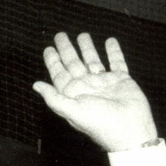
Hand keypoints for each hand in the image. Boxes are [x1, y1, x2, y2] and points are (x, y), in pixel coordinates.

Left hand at [32, 32, 159, 151]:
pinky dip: (114, 52)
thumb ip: (54, 98)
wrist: (130, 130)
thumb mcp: (72, 110)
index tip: (49, 48)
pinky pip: (117, 62)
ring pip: (93, 61)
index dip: (53, 61)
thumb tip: (36, 85)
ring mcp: (104, 83)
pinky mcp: (122, 80)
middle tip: (60, 35)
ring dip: (87, 48)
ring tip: (83, 35)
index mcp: (74, 94)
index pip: (60, 74)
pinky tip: (110, 41)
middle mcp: (87, 87)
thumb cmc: (100, 124)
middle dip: (67, 50)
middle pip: (74, 64)